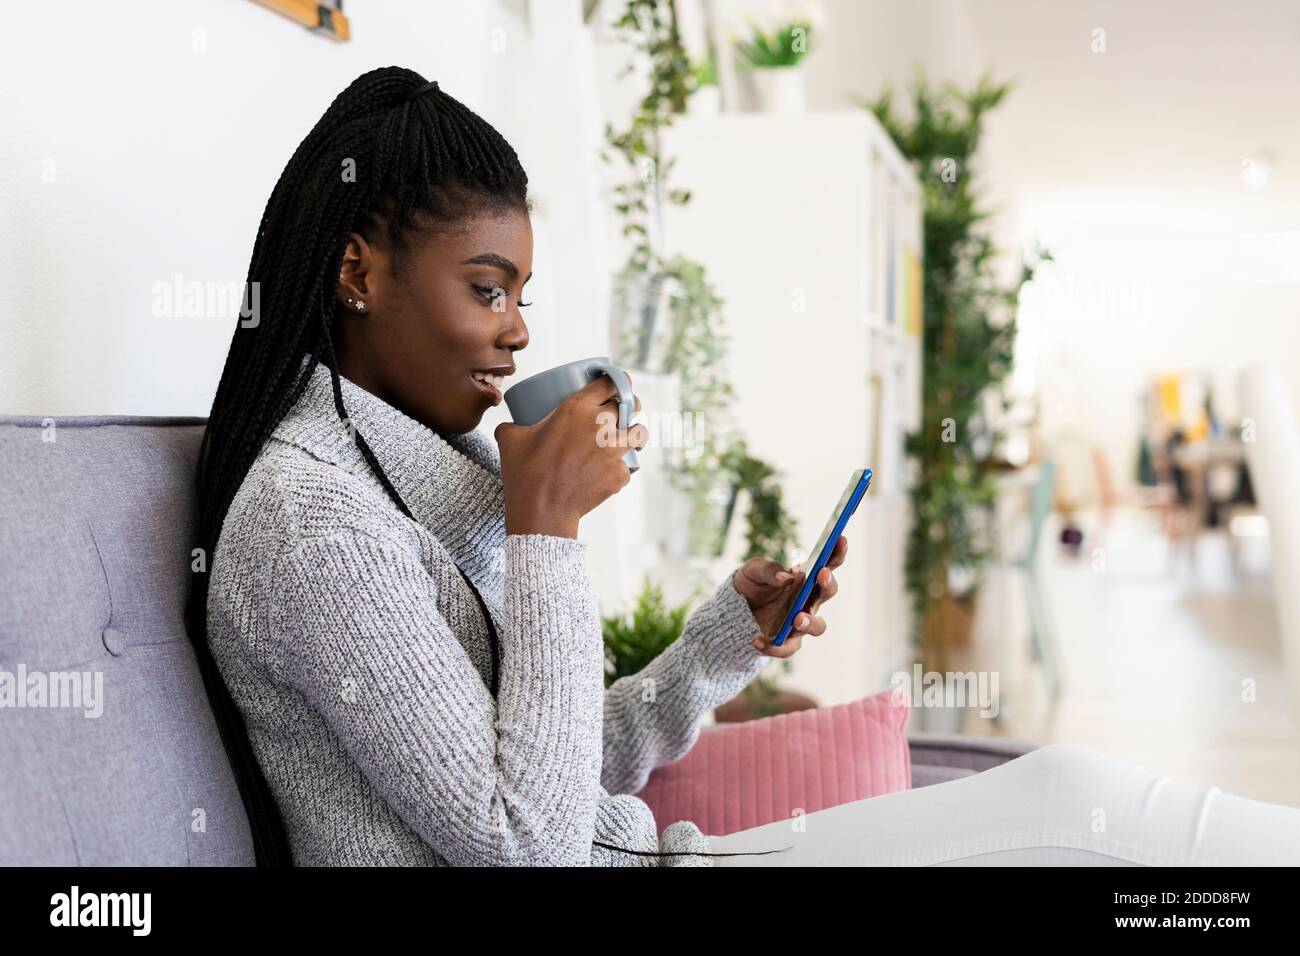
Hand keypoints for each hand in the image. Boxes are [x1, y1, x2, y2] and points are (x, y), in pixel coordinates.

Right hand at [495, 372, 644, 537]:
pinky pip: (628, 466)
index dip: (617, 380)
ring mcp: (614, 450)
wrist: (541, 511)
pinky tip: (610, 471)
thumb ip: (512, 425)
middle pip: (629, 405)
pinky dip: (621, 468)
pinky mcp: (619, 473)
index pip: (609, 383)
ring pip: (639, 432)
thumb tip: (509, 426)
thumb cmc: (524, 473)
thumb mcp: (510, 439)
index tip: (617, 384)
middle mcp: (600, 424)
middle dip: (629, 406)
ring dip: (635, 433)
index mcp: (576, 408)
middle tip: (622, 412)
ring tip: (629, 438)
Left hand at [732, 535, 846, 658]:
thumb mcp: (754, 570)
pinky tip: (757, 639)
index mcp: (805, 580)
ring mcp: (799, 622)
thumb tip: (785, 578)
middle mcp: (808, 601)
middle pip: (828, 592)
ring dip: (810, 621)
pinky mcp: (785, 641)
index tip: (841, 539)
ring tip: (797, 617)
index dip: (837, 553)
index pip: (827, 565)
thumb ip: (768, 569)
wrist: (733, 609)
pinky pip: (786, 648)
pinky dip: (773, 645)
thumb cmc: (751, 584)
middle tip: (821, 573)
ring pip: (817, 626)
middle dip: (828, 583)